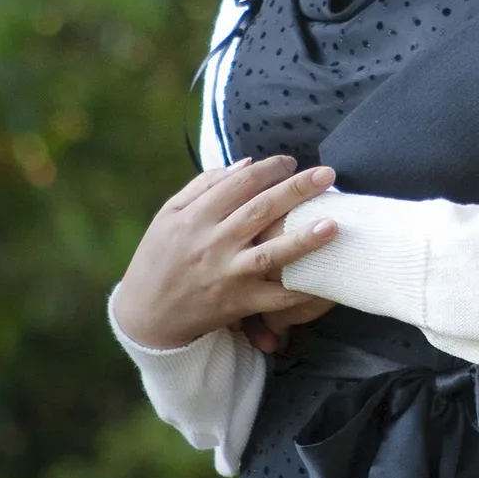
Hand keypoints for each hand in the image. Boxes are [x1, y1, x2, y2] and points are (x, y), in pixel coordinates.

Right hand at [113, 157, 339, 350]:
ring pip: (270, 255)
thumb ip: (205, 185)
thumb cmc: (159, 257)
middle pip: (260, 210)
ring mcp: (227, 275)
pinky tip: (326, 279)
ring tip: (332, 224)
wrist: (146, 315)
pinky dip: (301, 291)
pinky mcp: (238, 304)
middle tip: (327, 174)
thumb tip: (246, 163)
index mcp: (196, 217)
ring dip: (303, 239)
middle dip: (296, 190)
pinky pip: (275, 299)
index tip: (291, 162)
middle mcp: (213, 244)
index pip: (239, 184)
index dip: (269, 169)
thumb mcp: (169, 215)